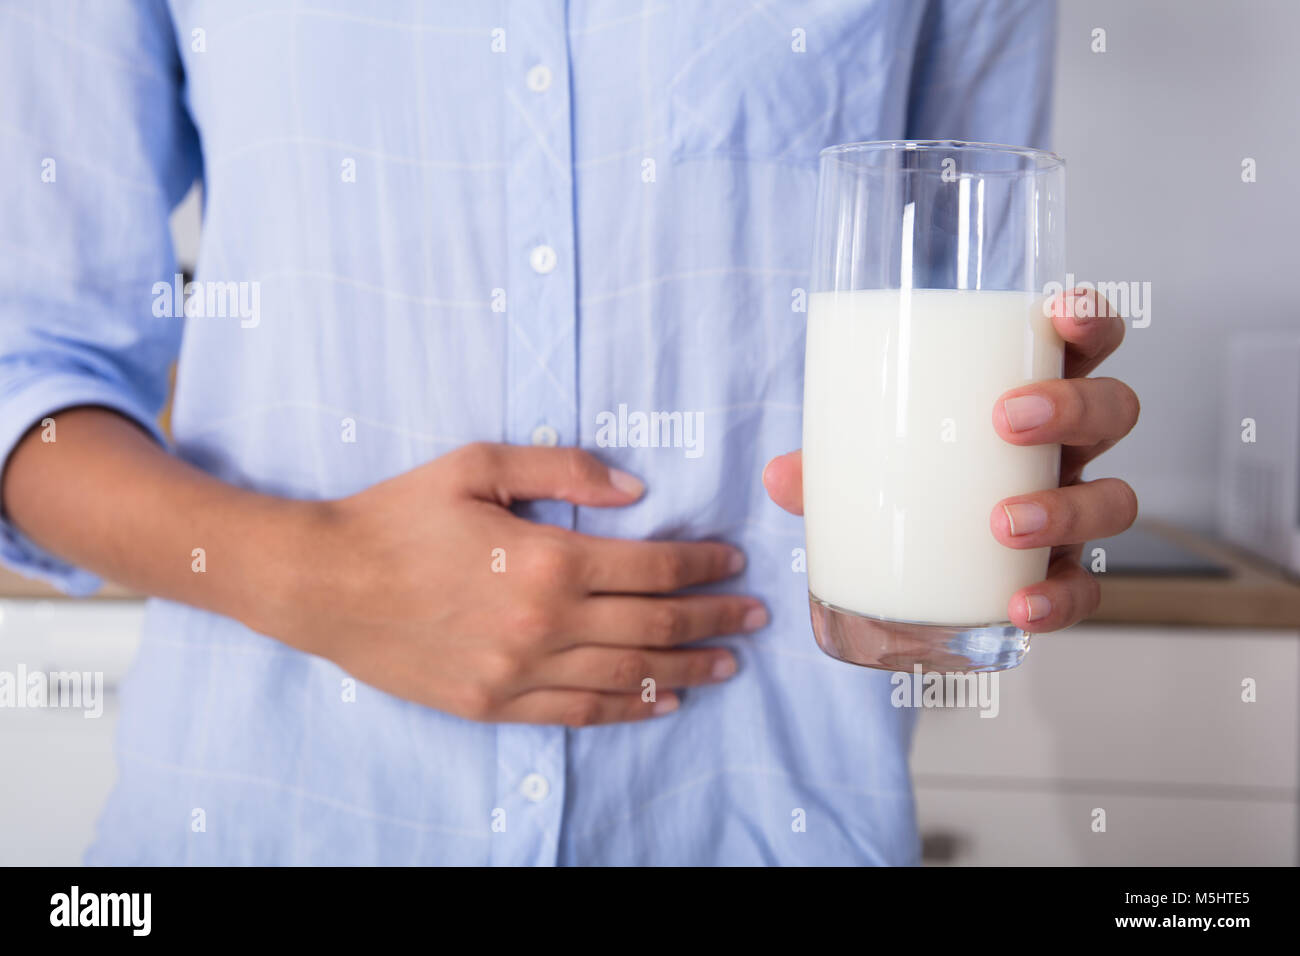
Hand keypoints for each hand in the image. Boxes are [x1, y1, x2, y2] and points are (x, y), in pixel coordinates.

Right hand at [267, 443, 764, 726]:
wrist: (324, 583)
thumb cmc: (396, 515)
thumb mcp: (476, 465)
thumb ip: (562, 468)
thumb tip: (635, 490)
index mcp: (545, 558)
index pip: (651, 567)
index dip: (702, 565)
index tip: (733, 561)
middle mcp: (542, 622)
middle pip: (653, 624)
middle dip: (713, 618)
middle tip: (754, 615)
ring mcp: (519, 671)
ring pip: (626, 675)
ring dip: (686, 669)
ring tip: (729, 664)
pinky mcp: (494, 704)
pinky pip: (578, 712)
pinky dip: (628, 709)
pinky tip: (662, 702)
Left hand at [763, 288, 1138, 632]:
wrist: (911, 574)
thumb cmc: (901, 487)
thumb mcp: (860, 465)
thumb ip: (826, 466)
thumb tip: (777, 474)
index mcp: (1028, 396)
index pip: (1084, 342)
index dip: (1089, 318)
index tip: (1059, 312)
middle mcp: (1064, 450)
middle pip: (1114, 410)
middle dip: (1072, 406)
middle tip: (1005, 421)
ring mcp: (1070, 512)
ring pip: (1116, 500)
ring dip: (1067, 508)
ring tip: (1003, 522)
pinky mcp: (1061, 576)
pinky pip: (1088, 590)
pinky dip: (1062, 599)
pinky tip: (1020, 604)